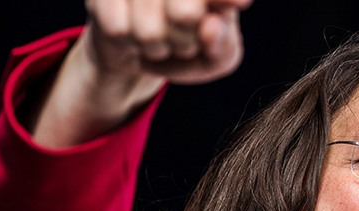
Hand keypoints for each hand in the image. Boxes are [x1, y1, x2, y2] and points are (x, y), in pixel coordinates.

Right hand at [84, 0, 251, 83]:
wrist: (137, 52)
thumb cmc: (185, 47)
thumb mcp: (215, 57)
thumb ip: (224, 46)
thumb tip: (212, 26)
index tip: (240, 3)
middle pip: (186, 14)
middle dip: (185, 41)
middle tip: (183, 38)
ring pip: (150, 30)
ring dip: (155, 46)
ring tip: (156, 37)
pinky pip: (118, 29)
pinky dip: (127, 43)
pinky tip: (131, 32)